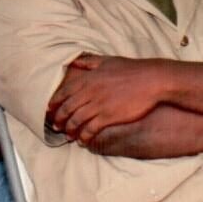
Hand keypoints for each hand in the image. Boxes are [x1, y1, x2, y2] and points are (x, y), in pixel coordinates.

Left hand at [47, 54, 162, 143]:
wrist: (152, 80)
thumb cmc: (131, 69)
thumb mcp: (107, 60)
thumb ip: (89, 62)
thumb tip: (74, 62)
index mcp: (88, 78)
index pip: (64, 92)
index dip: (54, 102)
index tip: (50, 109)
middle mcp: (90, 91)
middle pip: (67, 108)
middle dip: (58, 118)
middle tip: (56, 126)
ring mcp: (98, 105)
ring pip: (76, 120)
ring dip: (69, 130)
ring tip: (68, 135)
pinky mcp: (108, 117)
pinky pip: (90, 129)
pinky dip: (84, 136)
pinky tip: (83, 140)